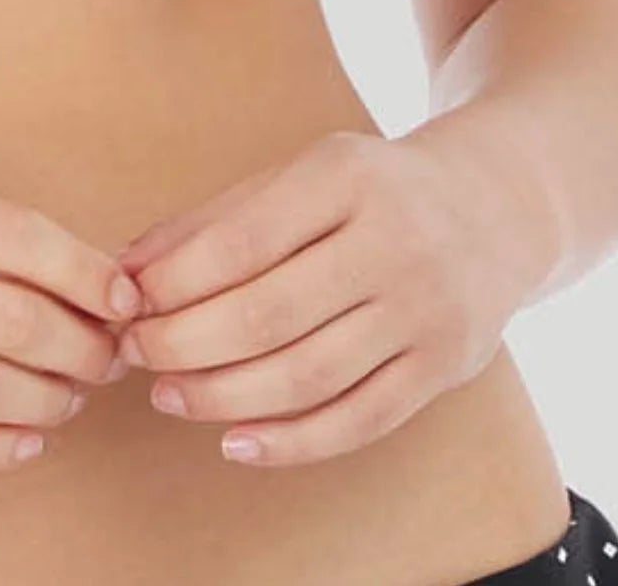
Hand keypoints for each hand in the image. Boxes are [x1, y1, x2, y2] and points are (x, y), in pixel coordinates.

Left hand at [114, 127, 540, 469]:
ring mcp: (424, 311)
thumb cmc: (368, 190)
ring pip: (308, 375)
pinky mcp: (443, 368)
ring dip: (224, 396)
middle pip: (268, 315)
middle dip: (185, 343)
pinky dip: (291, 441)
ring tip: (169, 395)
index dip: (173, 282)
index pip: (241, 241)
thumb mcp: (298, 175)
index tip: (124, 303)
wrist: (493, 208)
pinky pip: (359, 420)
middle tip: (133, 355)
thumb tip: (126, 269)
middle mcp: (394, 242)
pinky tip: (236, 441)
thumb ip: (213, 219)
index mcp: (346, 178)